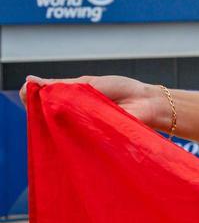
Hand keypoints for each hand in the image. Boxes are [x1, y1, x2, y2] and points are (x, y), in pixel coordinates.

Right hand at [20, 75, 168, 127]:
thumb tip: (30, 80)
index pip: (43, 103)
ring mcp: (80, 131)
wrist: (147, 102)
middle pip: (46, 117)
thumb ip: (61, 86)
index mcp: (69, 101)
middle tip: (37, 101)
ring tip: (57, 110)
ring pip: (58, 129)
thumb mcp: (89, 83)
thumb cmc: (122, 91)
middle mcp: (72, 118)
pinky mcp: (90, 141)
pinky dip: (70, 131)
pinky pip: (75, 138)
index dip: (33, 99)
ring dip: (55, 119)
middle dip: (39, 110)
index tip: (27, 92)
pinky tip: (67, 124)